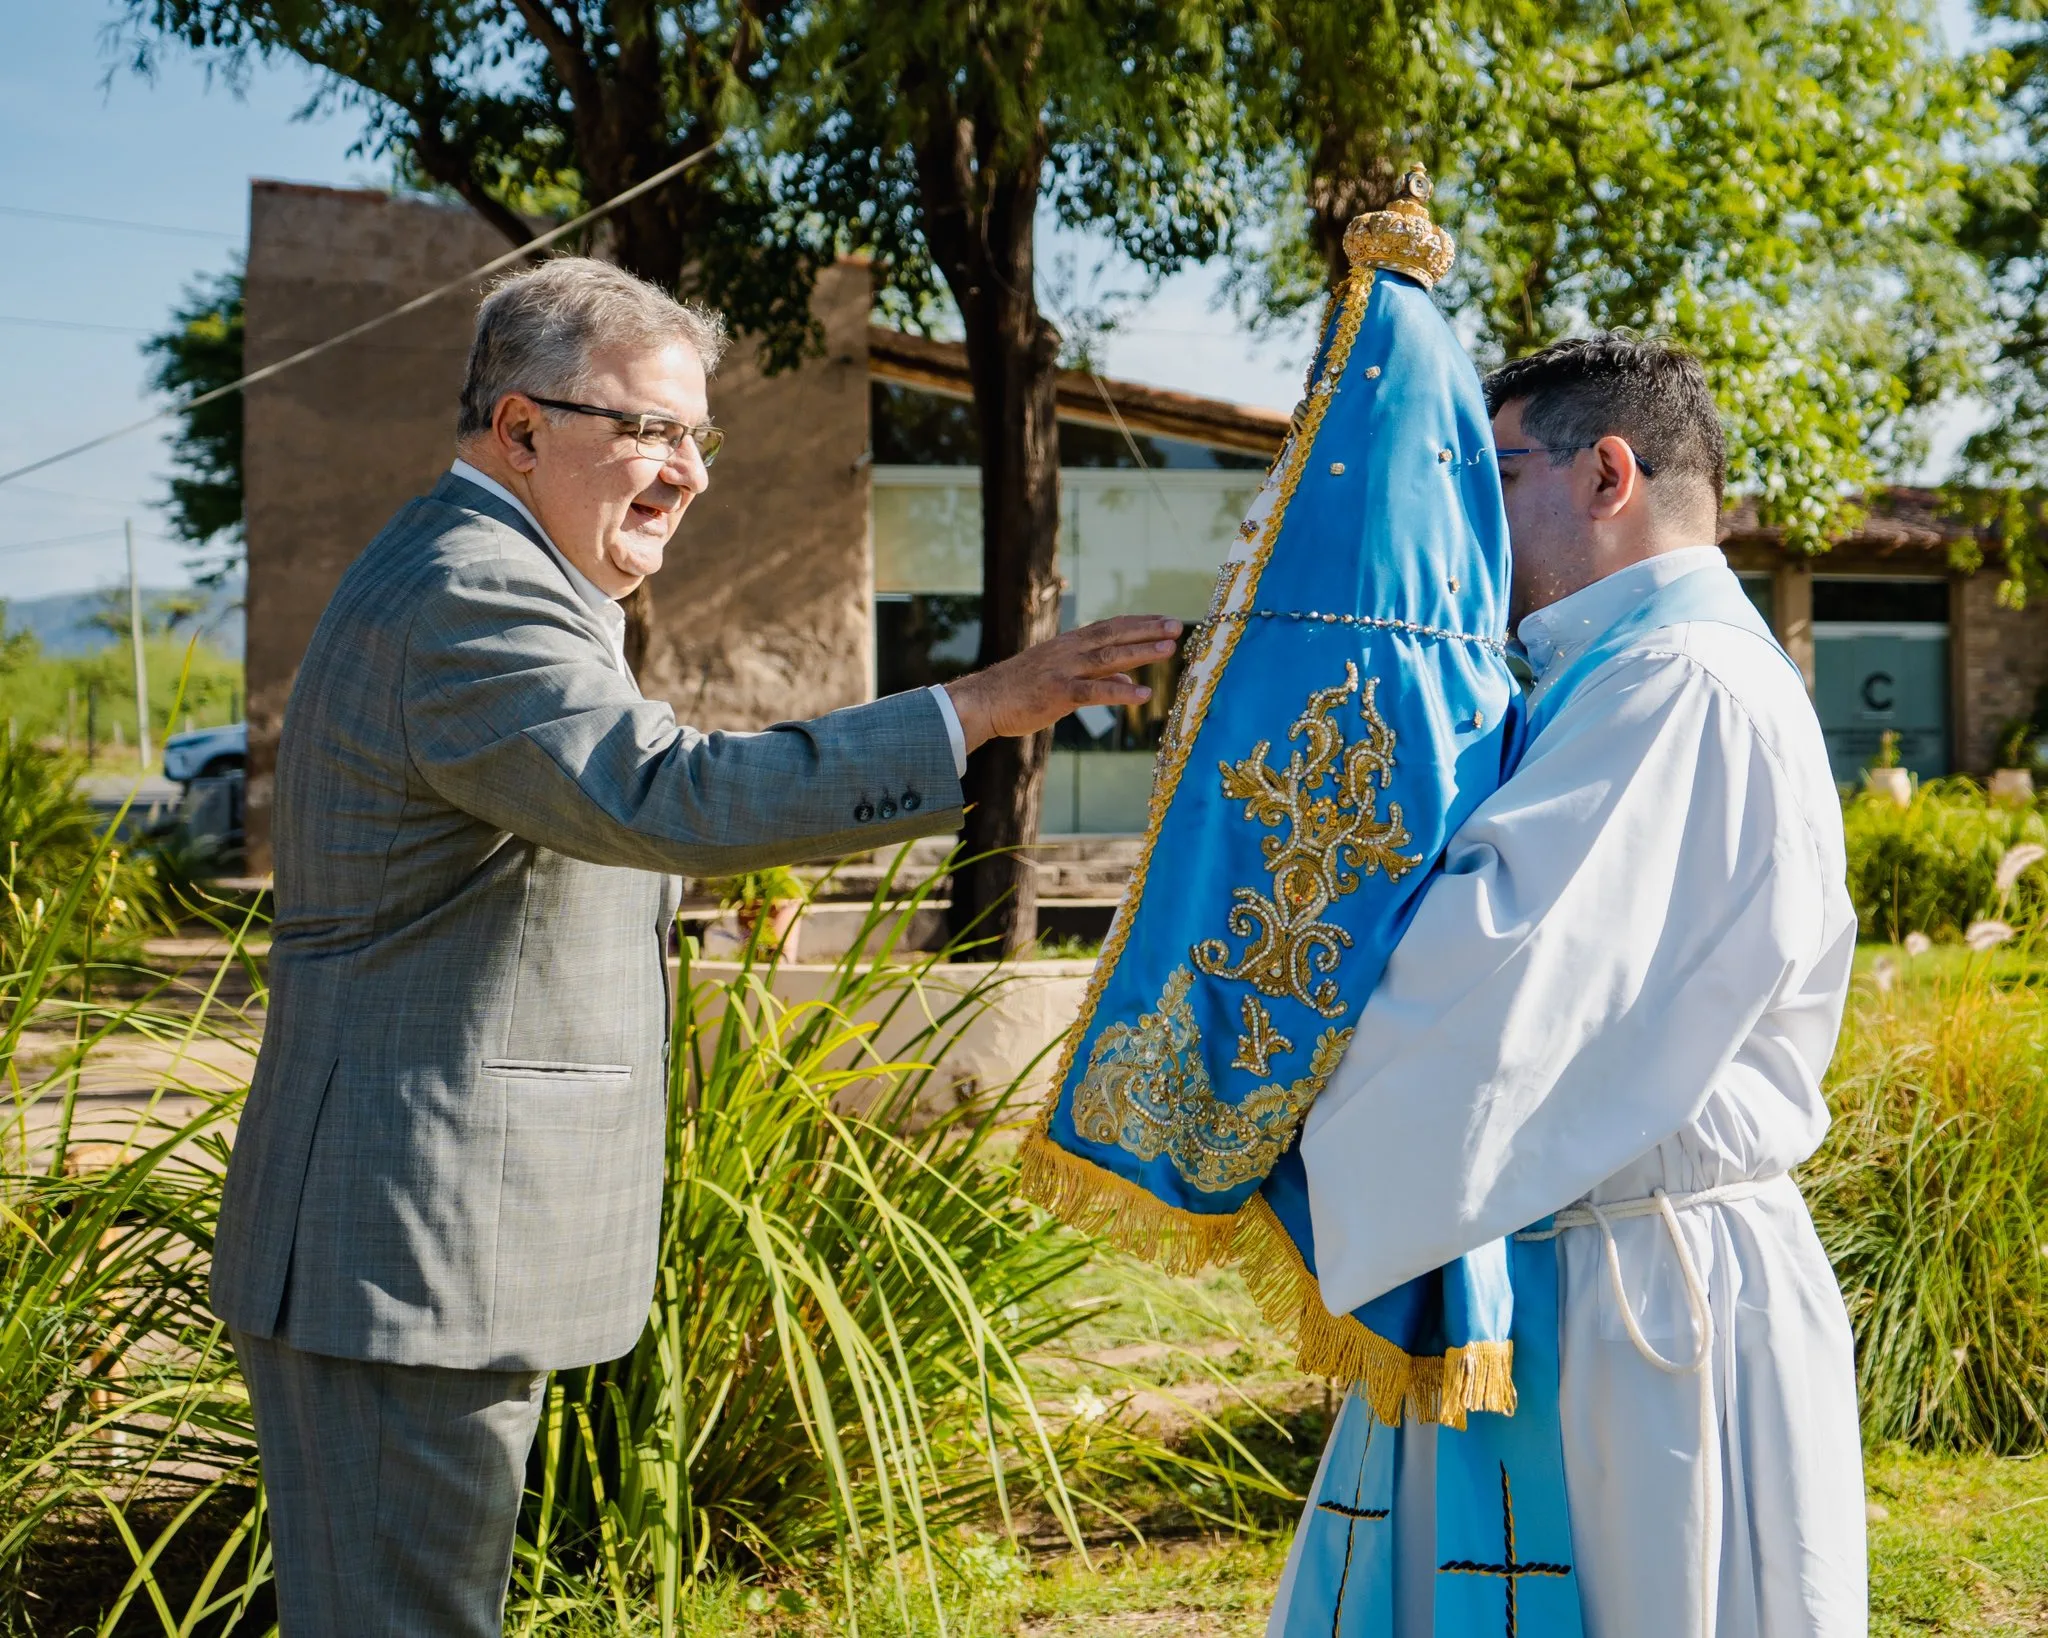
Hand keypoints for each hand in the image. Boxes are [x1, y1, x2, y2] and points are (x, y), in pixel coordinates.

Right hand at [944, 616, 1183, 752]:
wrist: (984, 702)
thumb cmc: (1021, 691)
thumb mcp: (1061, 678)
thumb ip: (1096, 676)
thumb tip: (1128, 678)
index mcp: (1070, 644)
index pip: (1111, 627)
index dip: (1140, 622)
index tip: (1165, 620)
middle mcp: (1069, 651)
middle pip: (1115, 634)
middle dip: (1149, 630)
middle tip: (1178, 626)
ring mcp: (1064, 670)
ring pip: (1109, 656)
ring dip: (1142, 652)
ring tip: (1170, 649)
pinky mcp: (1058, 693)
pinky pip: (1094, 691)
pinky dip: (1120, 691)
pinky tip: (1143, 694)